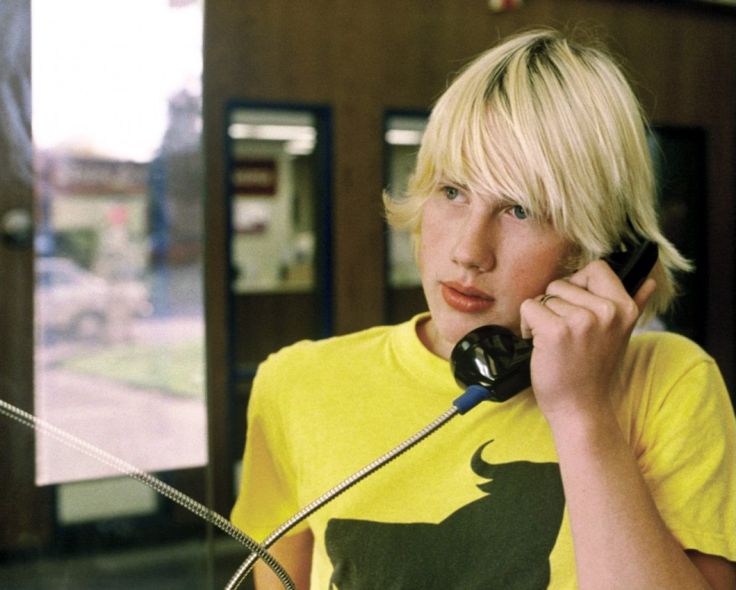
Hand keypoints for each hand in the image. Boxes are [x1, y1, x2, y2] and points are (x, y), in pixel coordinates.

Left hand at [519, 260, 655, 422]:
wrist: (580, 407)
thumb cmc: (594, 370)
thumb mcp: (621, 334)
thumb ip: (635, 304)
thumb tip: (650, 281)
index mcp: (625, 308)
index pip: (596, 267)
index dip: (578, 283)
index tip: (575, 305)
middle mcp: (607, 311)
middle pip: (562, 282)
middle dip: (554, 304)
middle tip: (563, 331)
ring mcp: (582, 321)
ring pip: (544, 296)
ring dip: (540, 317)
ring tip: (554, 341)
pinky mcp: (556, 331)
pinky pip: (529, 307)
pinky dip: (527, 325)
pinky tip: (539, 344)